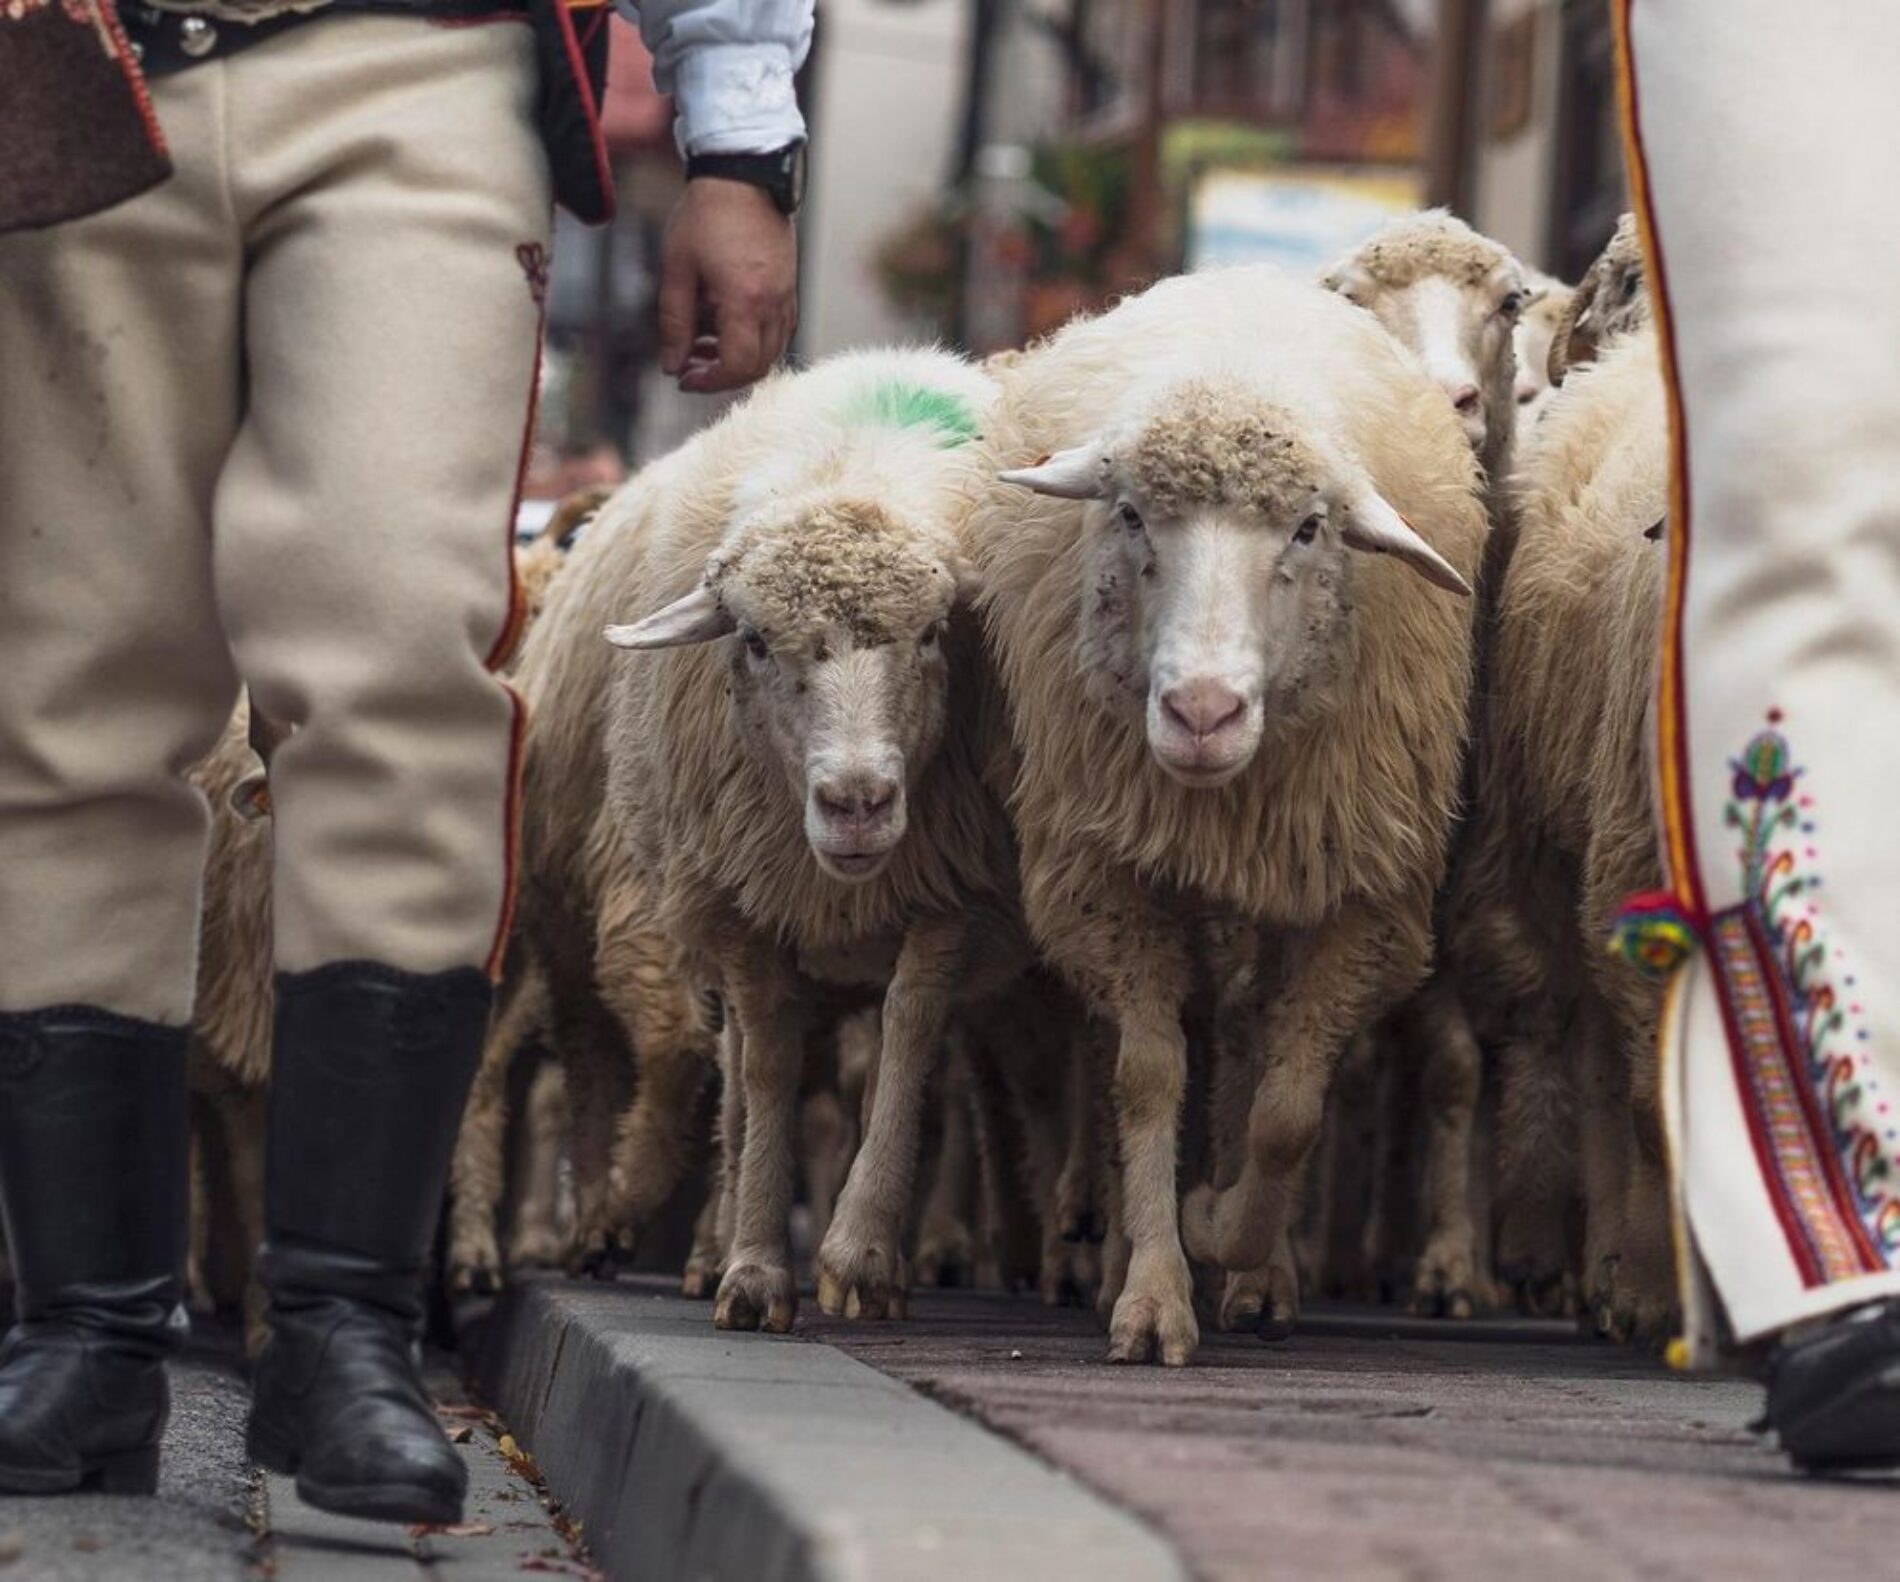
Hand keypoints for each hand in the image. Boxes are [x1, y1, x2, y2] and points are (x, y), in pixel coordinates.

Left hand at [657, 177, 797, 393]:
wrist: (744, 175)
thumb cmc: (707, 215)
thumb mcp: (678, 269)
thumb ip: (674, 322)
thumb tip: (671, 364)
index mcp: (744, 301)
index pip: (736, 365)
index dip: (709, 381)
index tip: (684, 377)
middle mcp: (773, 303)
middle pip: (758, 366)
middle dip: (723, 375)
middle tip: (691, 365)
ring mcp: (786, 295)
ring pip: (772, 351)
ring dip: (740, 358)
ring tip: (706, 343)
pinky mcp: (789, 286)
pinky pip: (780, 329)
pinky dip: (756, 340)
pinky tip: (728, 325)